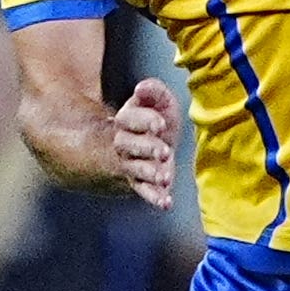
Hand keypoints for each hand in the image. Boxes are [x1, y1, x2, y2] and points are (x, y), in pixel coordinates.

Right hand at [112, 78, 178, 209]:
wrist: (130, 145)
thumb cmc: (149, 120)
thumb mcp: (152, 102)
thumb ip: (152, 92)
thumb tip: (143, 87)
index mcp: (125, 121)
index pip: (129, 119)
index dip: (144, 121)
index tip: (160, 124)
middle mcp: (123, 143)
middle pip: (129, 145)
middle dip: (146, 147)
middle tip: (164, 151)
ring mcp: (129, 164)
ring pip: (135, 170)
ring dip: (149, 174)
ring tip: (164, 177)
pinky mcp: (139, 181)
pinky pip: (143, 190)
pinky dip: (153, 197)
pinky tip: (166, 203)